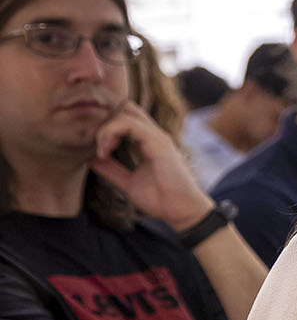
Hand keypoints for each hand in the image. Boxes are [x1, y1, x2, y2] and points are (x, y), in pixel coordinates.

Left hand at [88, 101, 212, 230]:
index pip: (126, 117)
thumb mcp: (128, 183)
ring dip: (105, 129)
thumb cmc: (161, 199)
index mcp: (149, 142)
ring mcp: (157, 137)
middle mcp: (154, 135)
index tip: (97, 149)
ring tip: (100, 151)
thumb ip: (112, 170)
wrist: (181, 211)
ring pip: (125, 114)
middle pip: (127, 108)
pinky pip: (129, 125)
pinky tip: (105, 152)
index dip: (106, 125)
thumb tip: (91, 160)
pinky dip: (111, 133)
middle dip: (105, 120)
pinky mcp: (158, 143)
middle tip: (94, 143)